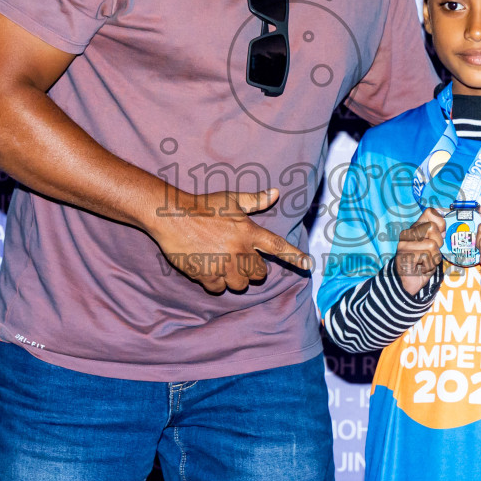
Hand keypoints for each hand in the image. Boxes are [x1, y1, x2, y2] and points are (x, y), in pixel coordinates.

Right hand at [149, 187, 312, 293]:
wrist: (172, 216)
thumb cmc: (203, 205)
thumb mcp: (231, 199)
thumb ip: (254, 200)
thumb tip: (275, 192)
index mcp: (248, 232)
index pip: (277, 246)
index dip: (294, 256)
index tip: (308, 264)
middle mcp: (239, 250)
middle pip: (258, 273)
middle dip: (252, 269)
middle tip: (239, 259)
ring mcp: (223, 265)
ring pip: (240, 285)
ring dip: (234, 278)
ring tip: (223, 264)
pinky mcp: (206, 275)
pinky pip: (218, 288)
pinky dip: (214, 282)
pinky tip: (207, 268)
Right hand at [394, 207, 444, 296]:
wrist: (408, 282)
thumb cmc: (422, 264)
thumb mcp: (432, 247)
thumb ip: (437, 235)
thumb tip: (443, 227)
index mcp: (415, 228)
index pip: (430, 212)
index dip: (440, 223)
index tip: (439, 235)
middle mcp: (407, 233)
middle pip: (432, 228)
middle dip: (438, 244)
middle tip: (430, 253)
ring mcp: (404, 244)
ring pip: (432, 245)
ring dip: (433, 258)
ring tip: (425, 263)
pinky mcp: (405, 256)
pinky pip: (427, 257)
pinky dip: (429, 266)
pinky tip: (421, 268)